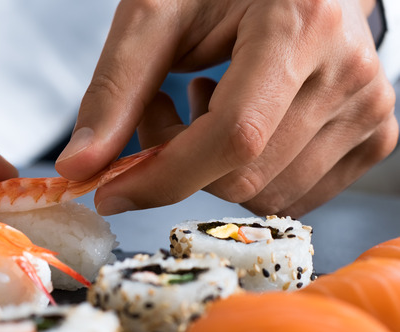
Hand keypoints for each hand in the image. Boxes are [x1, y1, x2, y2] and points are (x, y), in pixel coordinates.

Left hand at [55, 0, 397, 216]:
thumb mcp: (157, 13)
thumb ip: (114, 89)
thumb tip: (78, 167)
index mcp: (300, 24)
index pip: (232, 138)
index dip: (162, 177)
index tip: (109, 190)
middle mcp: (349, 71)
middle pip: (242, 177)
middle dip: (177, 163)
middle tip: (160, 108)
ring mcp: (369, 108)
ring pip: (263, 196)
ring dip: (210, 170)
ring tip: (201, 105)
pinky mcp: (374, 135)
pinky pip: (291, 196)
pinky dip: (248, 176)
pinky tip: (239, 122)